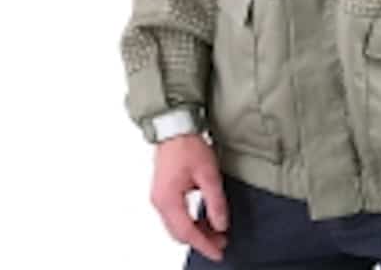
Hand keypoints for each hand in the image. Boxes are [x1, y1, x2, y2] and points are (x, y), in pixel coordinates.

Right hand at [150, 133, 228, 261]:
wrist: (174, 127)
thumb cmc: (188, 145)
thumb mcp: (208, 173)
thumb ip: (215, 201)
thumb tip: (221, 224)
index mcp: (168, 200)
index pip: (187, 233)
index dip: (204, 245)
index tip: (218, 252)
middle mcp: (159, 202)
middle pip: (179, 233)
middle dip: (201, 240)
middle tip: (221, 241)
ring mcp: (159, 197)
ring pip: (176, 226)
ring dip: (195, 230)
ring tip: (216, 231)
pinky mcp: (163, 192)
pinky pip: (175, 215)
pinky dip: (189, 220)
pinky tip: (204, 217)